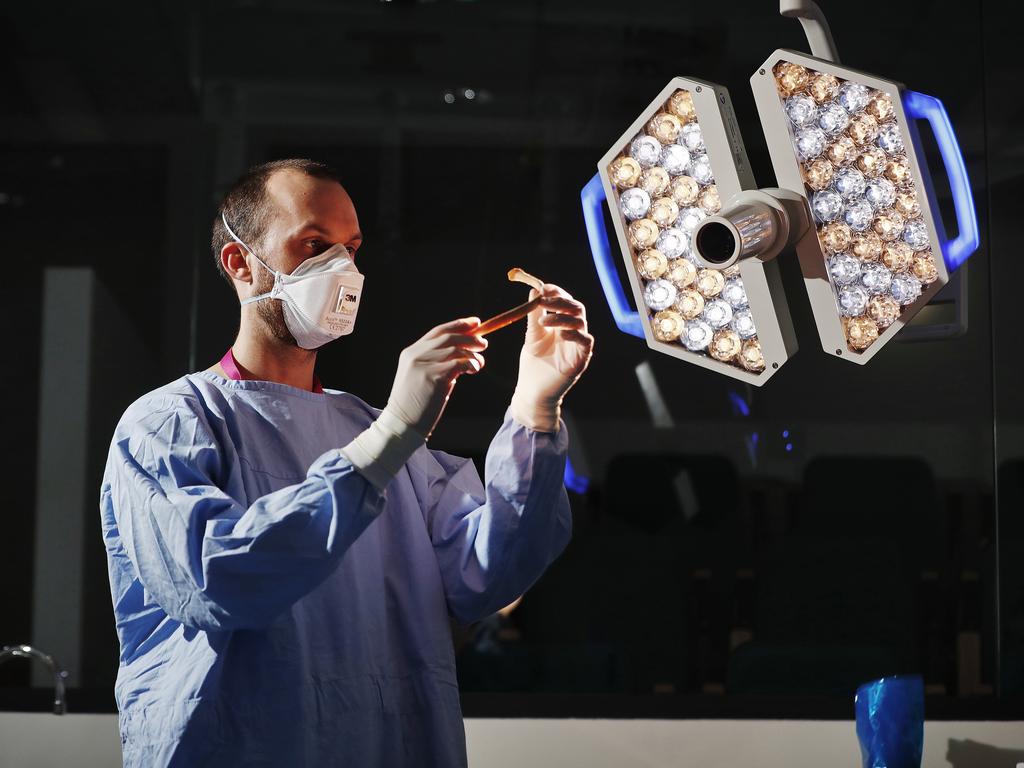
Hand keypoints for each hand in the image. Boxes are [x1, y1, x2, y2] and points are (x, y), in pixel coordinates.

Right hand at [385, 317, 486, 439]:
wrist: (403, 423)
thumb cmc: (416, 403)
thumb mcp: (422, 376)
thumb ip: (438, 362)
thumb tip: (465, 353)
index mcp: (411, 352)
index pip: (438, 332)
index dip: (458, 325)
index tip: (475, 322)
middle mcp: (416, 355)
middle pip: (448, 337)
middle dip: (469, 337)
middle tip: (484, 343)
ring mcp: (424, 366)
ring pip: (455, 350)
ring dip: (472, 354)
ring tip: (480, 363)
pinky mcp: (434, 378)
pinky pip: (459, 363)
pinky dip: (471, 364)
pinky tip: (475, 369)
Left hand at [509, 284, 593, 431]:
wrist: (533, 390)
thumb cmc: (533, 364)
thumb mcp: (532, 336)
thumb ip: (534, 315)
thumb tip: (534, 290)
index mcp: (561, 324)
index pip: (565, 301)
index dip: (557, 292)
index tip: (544, 288)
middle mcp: (572, 331)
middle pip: (575, 308)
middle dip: (560, 301)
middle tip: (544, 301)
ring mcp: (578, 344)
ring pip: (580, 321)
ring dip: (563, 317)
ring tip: (544, 321)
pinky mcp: (581, 358)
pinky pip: (585, 341)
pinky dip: (574, 334)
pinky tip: (560, 334)